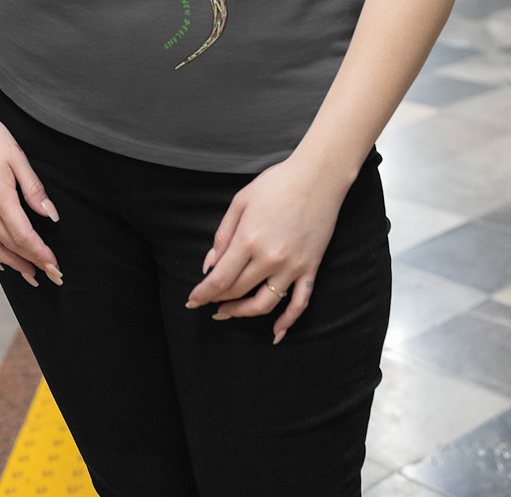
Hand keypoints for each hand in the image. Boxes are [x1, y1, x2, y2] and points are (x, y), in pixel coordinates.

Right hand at [0, 93, 62, 287]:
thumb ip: (34, 189)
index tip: (55, 266)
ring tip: (30, 275)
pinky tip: (1, 259)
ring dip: (13, 264)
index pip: (24, 236)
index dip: (41, 254)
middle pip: (10, 246)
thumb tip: (50, 215)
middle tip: (51, 276)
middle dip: (32, 263)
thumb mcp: (17, 157)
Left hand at [184, 155, 348, 343]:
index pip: (220, 279)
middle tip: (207, 302)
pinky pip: (300, 303)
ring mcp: (292, 266)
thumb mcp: (241, 201)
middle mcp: (270, 258)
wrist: (319, 176)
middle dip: (218, 299)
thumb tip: (210, 265)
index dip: (203, 293)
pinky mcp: (310, 268)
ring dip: (243, 313)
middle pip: (238, 291)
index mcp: (249, 239)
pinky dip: (288, 321)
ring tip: (228, 312)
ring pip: (264, 303)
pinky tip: (276, 333)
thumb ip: (223, 234)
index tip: (192, 301)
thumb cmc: (277, 183)